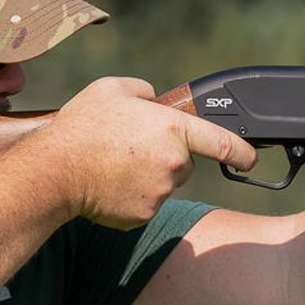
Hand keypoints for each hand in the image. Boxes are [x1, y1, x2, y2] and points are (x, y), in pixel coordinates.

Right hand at [48, 77, 257, 230]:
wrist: (55, 170)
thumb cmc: (82, 126)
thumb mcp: (110, 88)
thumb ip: (143, 90)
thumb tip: (154, 100)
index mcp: (171, 129)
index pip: (222, 142)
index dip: (241, 151)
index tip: (248, 157)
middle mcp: (173, 164)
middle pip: (184, 163)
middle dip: (165, 156)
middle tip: (129, 147)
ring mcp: (159, 193)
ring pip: (163, 184)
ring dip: (146, 176)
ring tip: (111, 164)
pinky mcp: (142, 215)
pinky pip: (144, 204)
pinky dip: (130, 196)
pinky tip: (106, 183)